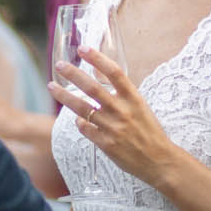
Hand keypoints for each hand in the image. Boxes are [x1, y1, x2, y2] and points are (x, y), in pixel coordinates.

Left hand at [50, 47, 174, 187]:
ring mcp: (112, 128)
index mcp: (134, 98)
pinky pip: (85, 128)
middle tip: (60, 65)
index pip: (114, 73)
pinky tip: (78, 119)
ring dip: (65, 96)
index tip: (84, 49)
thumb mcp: (141, 108)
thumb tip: (100, 82)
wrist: (159, 161)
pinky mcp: (106, 144)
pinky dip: (79, 122)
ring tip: (52, 87)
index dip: (98, 59)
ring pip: (82, 109)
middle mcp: (122, 111)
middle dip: (74, 74)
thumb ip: (122, 95)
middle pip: (92, 88)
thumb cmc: (150, 132)